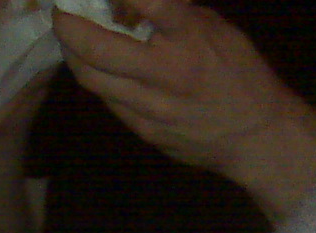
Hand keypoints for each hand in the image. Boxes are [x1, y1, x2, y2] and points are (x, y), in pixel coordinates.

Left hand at [55, 0, 315, 220]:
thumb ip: (176, 16)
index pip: (153, 4)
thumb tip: (135, 2)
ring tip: (67, 38)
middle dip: (69, 28)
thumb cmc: (240, 74)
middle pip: (100, 50)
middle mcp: (168, 72)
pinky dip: (95, 79)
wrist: (255, 135)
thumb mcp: (217, 31)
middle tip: (59, 12)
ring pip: (94, 79)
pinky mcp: (144, 130)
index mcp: (192, 39)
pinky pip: (108, 100)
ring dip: (72, 55)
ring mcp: (153, 106)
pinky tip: (91, 66)